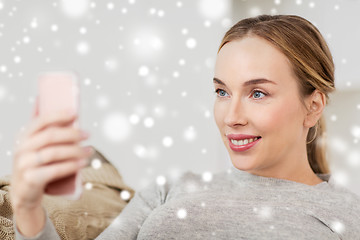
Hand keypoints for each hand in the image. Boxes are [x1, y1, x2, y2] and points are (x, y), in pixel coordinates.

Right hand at [10, 96, 92, 236]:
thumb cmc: (37, 166)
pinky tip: (82, 163)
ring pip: (54, 153)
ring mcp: (24, 164)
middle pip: (50, 136)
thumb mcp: (37, 148)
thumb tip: (69, 118)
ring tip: (89, 150)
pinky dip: (71, 166)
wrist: (24, 194)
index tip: (75, 113)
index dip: (59, 115)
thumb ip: (48, 134)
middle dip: (72, 134)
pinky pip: (55, 170)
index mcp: (23, 136)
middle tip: (88, 134)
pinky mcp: (31, 179)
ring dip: (75, 150)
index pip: (41, 120)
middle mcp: (21, 148)